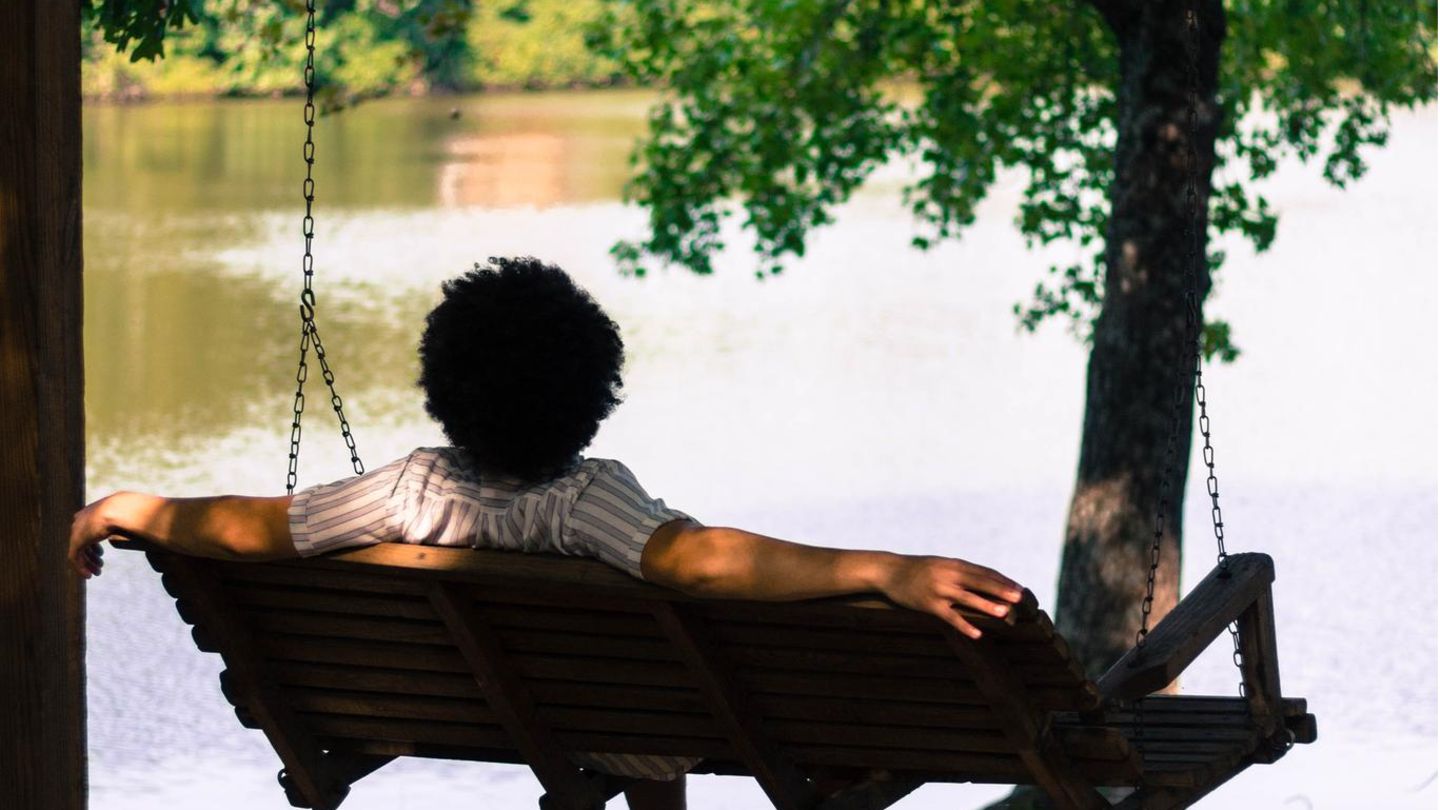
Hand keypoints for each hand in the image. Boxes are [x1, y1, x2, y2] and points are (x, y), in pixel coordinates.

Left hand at [68, 493, 132, 579]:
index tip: (101, 554)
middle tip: (100, 565)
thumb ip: (129, 520)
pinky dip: (81, 568)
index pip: (88, 531)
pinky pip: (75, 558)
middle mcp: (81, 521)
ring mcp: (77, 531)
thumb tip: (143, 525)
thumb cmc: (130, 510)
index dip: (94, 545)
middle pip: (82, 542)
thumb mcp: (129, 515)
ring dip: (87, 564)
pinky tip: (89, 576)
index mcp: (90, 513)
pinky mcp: (76, 541)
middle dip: (91, 555)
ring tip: (97, 573)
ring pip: (78, 552)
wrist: (120, 509)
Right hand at [877, 555, 1023, 638]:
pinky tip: (978, 634)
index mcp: (954, 564)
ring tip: (1004, 613)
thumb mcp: (940, 565)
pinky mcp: (929, 604)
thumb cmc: (917, 569)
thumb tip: (982, 580)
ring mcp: (939, 589)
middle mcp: (949, 574)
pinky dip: (964, 625)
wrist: (889, 571)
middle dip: (1001, 590)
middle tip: (1020, 598)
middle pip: (980, 582)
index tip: (1019, 589)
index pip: (984, 572)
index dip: (1002, 581)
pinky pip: (950, 616)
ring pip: (968, 598)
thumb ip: (959, 571)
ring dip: (987, 605)